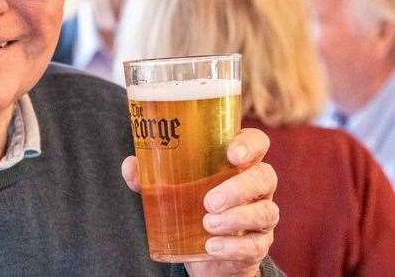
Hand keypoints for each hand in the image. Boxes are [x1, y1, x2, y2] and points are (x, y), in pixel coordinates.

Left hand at [122, 128, 277, 276]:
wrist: (206, 252)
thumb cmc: (192, 206)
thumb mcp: (171, 189)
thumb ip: (151, 176)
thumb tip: (130, 166)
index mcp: (237, 163)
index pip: (257, 143)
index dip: (250, 145)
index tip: (232, 154)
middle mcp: (256, 186)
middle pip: (264, 176)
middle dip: (238, 188)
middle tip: (209, 201)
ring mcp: (261, 214)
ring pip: (265, 211)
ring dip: (237, 218)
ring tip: (207, 224)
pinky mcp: (258, 244)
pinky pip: (256, 244)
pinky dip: (234, 246)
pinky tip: (212, 246)